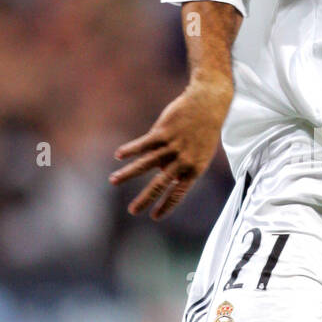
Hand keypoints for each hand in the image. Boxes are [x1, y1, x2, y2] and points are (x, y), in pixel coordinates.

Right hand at [109, 79, 229, 218]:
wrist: (208, 103)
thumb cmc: (204, 130)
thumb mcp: (199, 152)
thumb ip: (180, 164)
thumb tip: (162, 172)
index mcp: (195, 169)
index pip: (178, 193)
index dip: (166, 206)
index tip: (154, 217)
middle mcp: (183, 160)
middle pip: (160, 184)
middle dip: (145, 199)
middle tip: (132, 211)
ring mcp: (172, 146)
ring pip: (146, 163)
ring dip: (128, 173)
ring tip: (113, 181)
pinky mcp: (163, 132)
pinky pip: (144, 144)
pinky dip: (130, 149)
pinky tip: (118, 155)